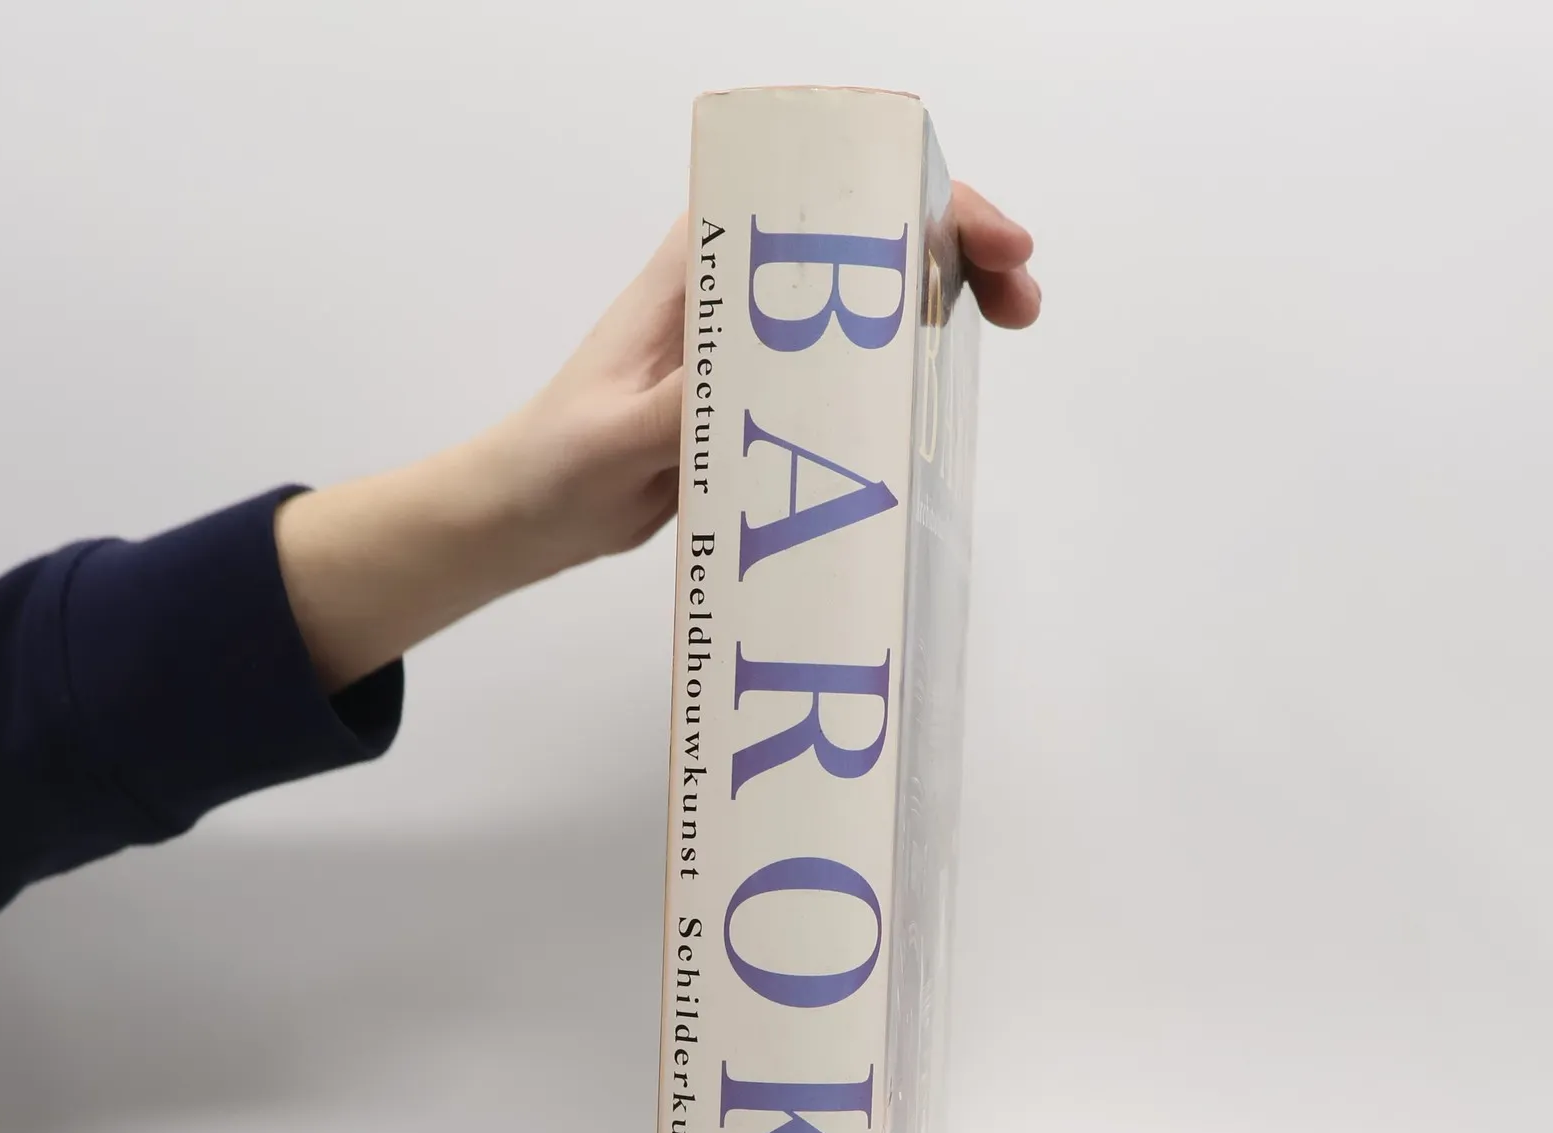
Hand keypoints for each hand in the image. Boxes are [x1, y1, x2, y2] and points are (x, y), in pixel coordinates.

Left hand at [278, 189, 1039, 691]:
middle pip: (867, 239)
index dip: (916, 205)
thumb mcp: (615, 433)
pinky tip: (941, 388)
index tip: (979, 240)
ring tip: (1006, 327)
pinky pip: (850, 370)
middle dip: (953, 248)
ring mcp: (761, 345)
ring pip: (869, 300)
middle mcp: (743, 292)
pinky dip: (907, 367)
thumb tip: (747, 388)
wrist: (534, 511)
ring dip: (943, 305)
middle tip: (1018, 295)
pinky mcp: (768, 400)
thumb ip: (677, 408)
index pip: (823, 201)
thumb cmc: (560, 455)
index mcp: (706, 270)